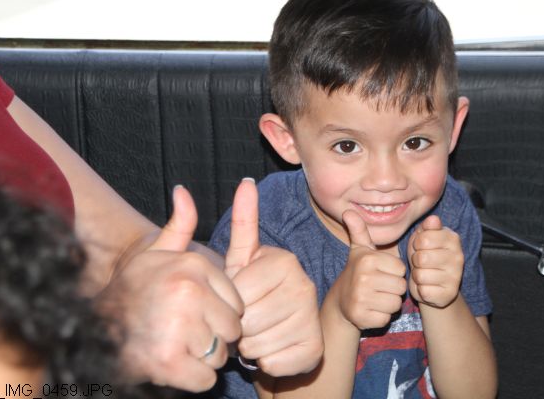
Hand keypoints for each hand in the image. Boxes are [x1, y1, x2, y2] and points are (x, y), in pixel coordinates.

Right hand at [99, 185, 242, 391]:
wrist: (89, 332)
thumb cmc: (130, 293)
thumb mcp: (153, 254)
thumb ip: (178, 225)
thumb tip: (183, 190)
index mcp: (191, 265)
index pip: (236, 301)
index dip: (217, 312)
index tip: (190, 312)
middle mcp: (189, 291)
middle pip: (232, 329)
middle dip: (213, 336)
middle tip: (182, 331)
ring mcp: (180, 326)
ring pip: (220, 354)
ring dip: (201, 357)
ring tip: (173, 344)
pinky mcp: (171, 362)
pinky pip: (207, 378)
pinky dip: (192, 378)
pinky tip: (170, 364)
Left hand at [225, 178, 323, 376]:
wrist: (278, 332)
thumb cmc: (253, 292)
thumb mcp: (241, 258)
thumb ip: (244, 220)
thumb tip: (246, 180)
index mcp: (284, 261)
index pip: (238, 293)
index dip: (229, 303)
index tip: (238, 299)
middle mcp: (304, 286)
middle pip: (248, 320)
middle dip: (238, 327)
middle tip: (245, 321)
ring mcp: (312, 318)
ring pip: (258, 345)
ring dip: (249, 346)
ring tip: (257, 334)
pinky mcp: (315, 349)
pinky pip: (273, 364)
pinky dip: (265, 363)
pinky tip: (272, 350)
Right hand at [335, 210, 406, 329]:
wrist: (340, 301)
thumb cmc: (357, 272)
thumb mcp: (359, 250)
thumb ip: (359, 230)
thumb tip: (348, 211)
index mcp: (368, 260)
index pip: (401, 270)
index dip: (394, 273)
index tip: (381, 273)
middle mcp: (363, 278)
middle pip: (400, 288)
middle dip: (393, 289)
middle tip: (378, 287)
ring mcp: (361, 299)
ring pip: (395, 304)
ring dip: (388, 303)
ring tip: (375, 297)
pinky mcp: (362, 318)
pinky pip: (386, 318)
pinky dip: (381, 316)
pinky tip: (371, 310)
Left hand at [407, 215, 463, 307]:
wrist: (434, 284)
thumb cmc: (425, 255)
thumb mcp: (423, 237)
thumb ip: (427, 227)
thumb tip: (433, 219)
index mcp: (453, 238)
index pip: (423, 239)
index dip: (416, 244)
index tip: (421, 247)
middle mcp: (458, 257)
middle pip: (421, 258)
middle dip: (415, 261)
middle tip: (422, 263)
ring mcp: (455, 277)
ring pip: (420, 275)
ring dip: (417, 276)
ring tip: (424, 273)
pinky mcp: (449, 294)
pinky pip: (423, 291)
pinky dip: (420, 289)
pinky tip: (428, 286)